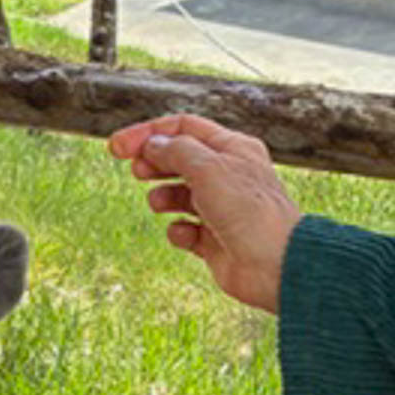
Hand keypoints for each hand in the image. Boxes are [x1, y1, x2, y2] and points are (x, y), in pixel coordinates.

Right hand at [107, 114, 301, 313]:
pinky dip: (178, 230)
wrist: (277, 266)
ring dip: (162, 197)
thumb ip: (174, 150)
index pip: (182, 128)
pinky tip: (186, 234)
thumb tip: (152, 145)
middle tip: (138, 172)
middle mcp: (227, 175)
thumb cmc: (251, 212)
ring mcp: (221, 208)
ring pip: (178, 194)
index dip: (148, 133)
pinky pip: (184, 229)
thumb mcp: (207, 167)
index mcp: (232, 149)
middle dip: (153, 163)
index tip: (118, 147)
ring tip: (160, 204)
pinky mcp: (214, 239)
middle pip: (178, 158)